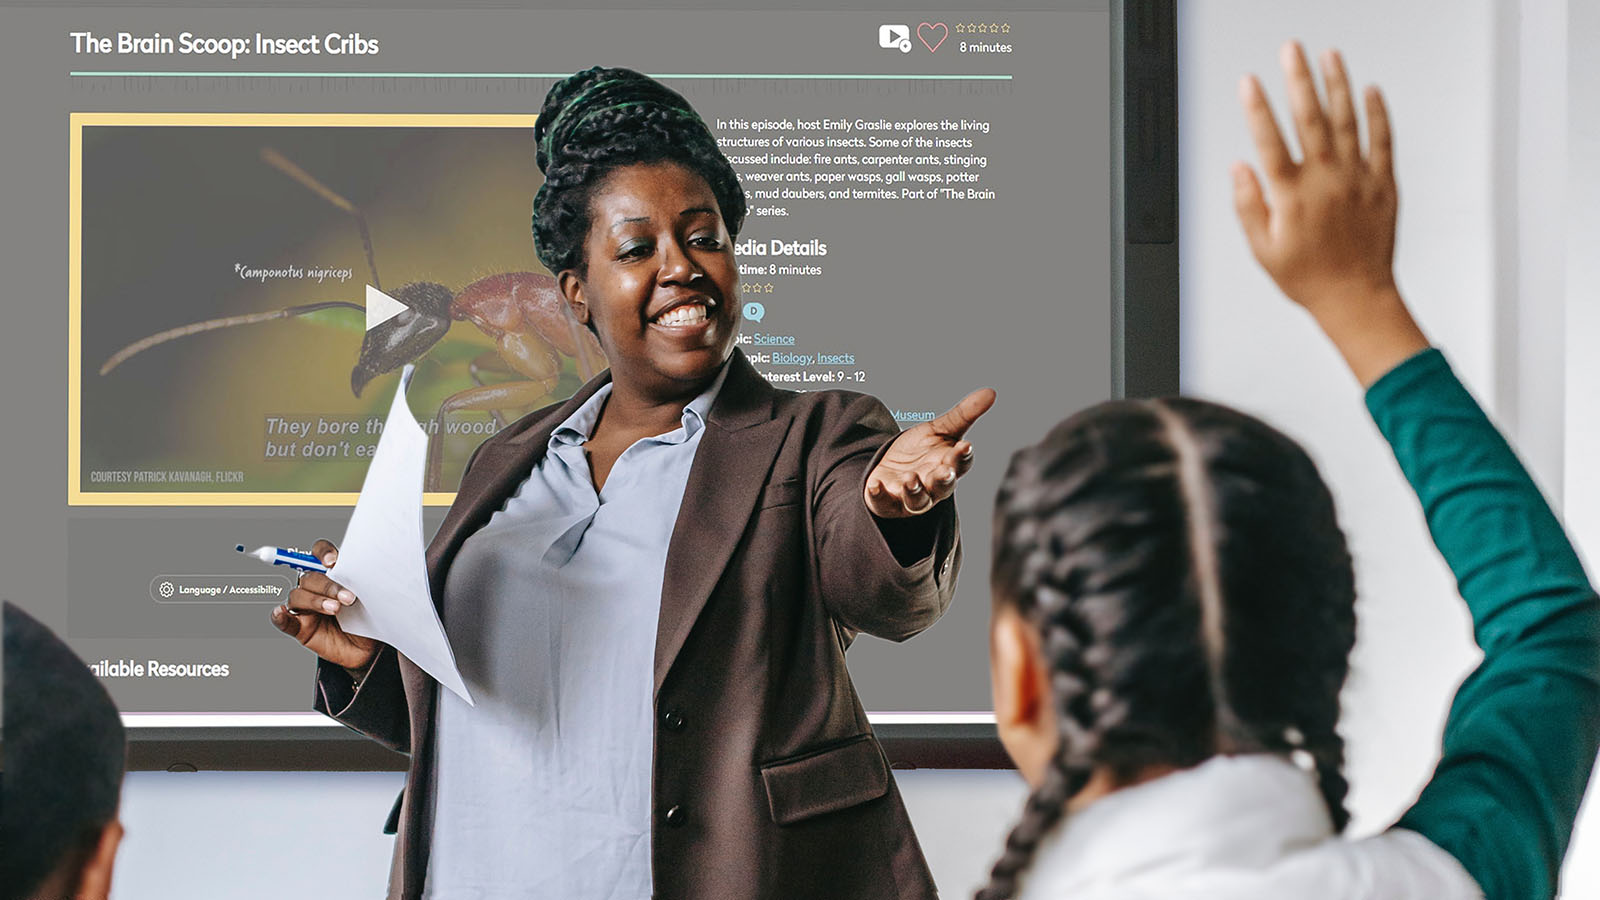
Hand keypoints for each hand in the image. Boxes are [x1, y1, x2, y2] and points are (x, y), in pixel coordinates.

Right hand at [269, 539, 377, 670]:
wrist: (370, 649)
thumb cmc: (369, 620)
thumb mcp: (368, 598)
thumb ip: (359, 582)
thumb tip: (360, 569)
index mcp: (332, 575)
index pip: (319, 554)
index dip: (323, 553)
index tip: (332, 562)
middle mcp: (316, 588)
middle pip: (309, 577)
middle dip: (328, 586)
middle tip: (348, 598)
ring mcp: (306, 608)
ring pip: (298, 596)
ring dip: (315, 601)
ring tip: (335, 609)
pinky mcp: (300, 628)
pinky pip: (284, 621)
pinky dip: (280, 616)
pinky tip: (281, 612)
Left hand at [865, 388, 994, 517]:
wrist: (892, 468)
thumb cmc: (921, 451)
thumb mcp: (939, 429)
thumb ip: (964, 414)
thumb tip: (991, 392)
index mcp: (948, 466)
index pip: (961, 463)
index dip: (963, 456)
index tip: (965, 445)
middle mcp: (933, 486)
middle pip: (943, 486)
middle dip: (943, 479)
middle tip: (943, 470)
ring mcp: (911, 496)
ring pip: (917, 500)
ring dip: (914, 490)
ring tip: (909, 478)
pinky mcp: (887, 502)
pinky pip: (884, 502)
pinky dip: (879, 495)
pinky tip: (874, 485)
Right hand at [1234, 42, 1427, 384]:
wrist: (1357, 297)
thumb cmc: (1310, 278)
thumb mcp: (1263, 250)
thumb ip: (1248, 206)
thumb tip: (1240, 169)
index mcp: (1292, 197)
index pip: (1270, 142)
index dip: (1257, 109)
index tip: (1249, 83)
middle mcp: (1326, 181)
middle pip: (1310, 119)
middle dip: (1298, 80)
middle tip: (1291, 51)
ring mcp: (1357, 179)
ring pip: (1347, 121)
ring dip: (1337, 85)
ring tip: (1328, 56)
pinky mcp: (1382, 183)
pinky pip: (1382, 140)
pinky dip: (1377, 113)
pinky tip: (1370, 90)